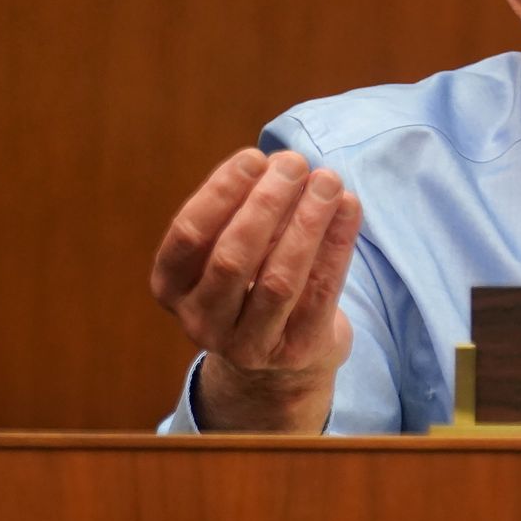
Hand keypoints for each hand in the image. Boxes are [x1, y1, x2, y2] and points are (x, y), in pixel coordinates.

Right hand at [151, 148, 361, 431]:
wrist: (278, 363)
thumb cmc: (252, 284)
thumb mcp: (232, 248)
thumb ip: (246, 209)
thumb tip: (282, 164)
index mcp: (172, 286)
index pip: (188, 235)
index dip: (220, 193)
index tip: (254, 157)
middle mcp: (201, 321)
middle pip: (232, 258)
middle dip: (267, 204)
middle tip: (295, 162)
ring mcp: (247, 345)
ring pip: (280, 280)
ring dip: (307, 222)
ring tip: (328, 181)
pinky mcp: (296, 352)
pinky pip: (321, 293)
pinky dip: (337, 244)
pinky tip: (348, 207)